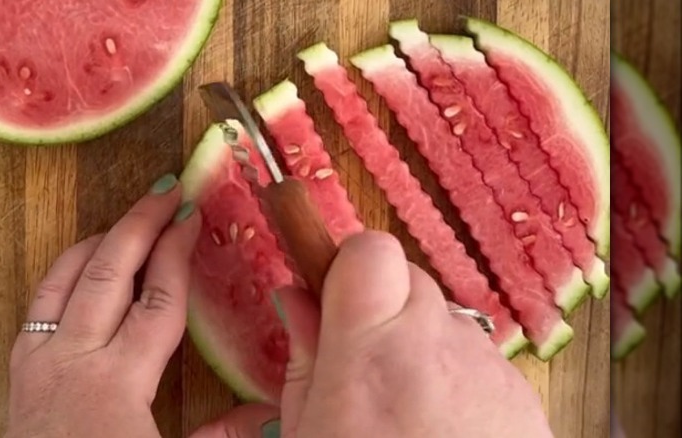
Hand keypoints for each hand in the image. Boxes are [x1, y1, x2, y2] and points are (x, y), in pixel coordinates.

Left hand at [5, 174, 276, 436]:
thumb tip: (270, 412)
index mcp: (118, 383)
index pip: (159, 299)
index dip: (179, 252)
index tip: (194, 216)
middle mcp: (74, 360)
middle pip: (110, 272)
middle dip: (140, 225)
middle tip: (166, 191)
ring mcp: (40, 362)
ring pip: (66, 279)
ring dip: (100, 241)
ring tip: (129, 218)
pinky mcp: (20, 372)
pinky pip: (39, 304)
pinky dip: (63, 271)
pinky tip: (83, 263)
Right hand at [268, 231, 553, 437]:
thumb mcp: (307, 432)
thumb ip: (302, 354)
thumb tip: (294, 295)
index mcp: (373, 348)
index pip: (369, 251)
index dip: (348, 268)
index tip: (332, 304)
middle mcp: (441, 342)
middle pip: (410, 282)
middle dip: (381, 312)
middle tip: (361, 367)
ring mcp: (489, 368)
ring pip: (445, 323)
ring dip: (420, 349)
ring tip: (403, 416)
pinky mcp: (522, 397)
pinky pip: (479, 362)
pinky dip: (455, 382)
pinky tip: (440, 434)